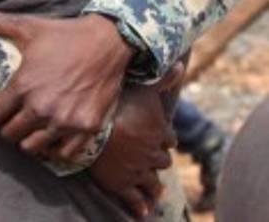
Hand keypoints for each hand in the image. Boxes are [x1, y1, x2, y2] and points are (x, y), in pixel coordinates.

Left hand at [0, 12, 131, 159]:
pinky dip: (54, 150)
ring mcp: (65, 121)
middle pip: (10, 133)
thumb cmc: (64, 34)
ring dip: (26, 140)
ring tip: (26, 131)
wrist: (107, 42)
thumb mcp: (29, 26)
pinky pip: (64, 153)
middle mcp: (42, 108)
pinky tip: (50, 141)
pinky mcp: (87, 128)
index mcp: (24, 86)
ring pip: (33, 147)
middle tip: (5, 120)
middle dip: (4, 127)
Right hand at [88, 79, 178, 219]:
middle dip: (156, 160)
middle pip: (161, 161)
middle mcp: (151, 154)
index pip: (168, 138)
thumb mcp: (143, 88)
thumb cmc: (118, 105)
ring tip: (153, 189)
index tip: (159, 137)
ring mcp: (137, 170)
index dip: (164, 137)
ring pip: (152, 182)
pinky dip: (139, 205)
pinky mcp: (121, 183)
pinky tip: (142, 211)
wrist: (94, 128)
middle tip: (150, 160)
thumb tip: (179, 64)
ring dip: (153, 185)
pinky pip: (133, 198)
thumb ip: (162, 78)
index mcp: (158, 132)